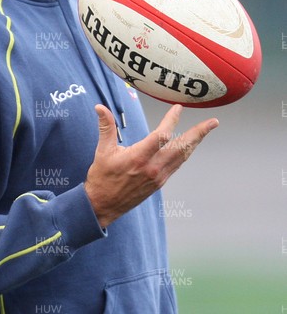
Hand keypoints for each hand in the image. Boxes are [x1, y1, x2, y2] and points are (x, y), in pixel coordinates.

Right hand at [84, 103, 218, 227]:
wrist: (103, 206)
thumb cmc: (102, 177)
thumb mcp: (102, 151)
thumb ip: (105, 127)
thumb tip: (99, 107)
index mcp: (138, 158)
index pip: (161, 136)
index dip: (171, 120)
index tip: (178, 108)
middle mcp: (152, 168)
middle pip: (181, 148)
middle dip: (198, 133)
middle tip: (213, 122)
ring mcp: (158, 177)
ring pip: (182, 157)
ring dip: (195, 142)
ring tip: (206, 130)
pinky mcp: (159, 182)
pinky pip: (177, 165)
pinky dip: (185, 153)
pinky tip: (189, 145)